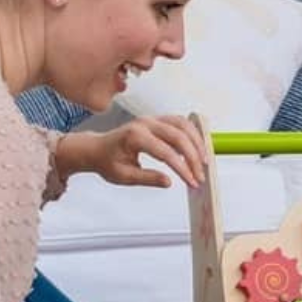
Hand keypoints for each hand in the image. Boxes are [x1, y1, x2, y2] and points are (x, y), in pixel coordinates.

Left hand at [56, 116, 206, 188]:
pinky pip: (179, 122)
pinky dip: (192, 134)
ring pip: (183, 125)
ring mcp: (152, 119)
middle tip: (201, 176)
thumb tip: (169, 181)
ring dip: (197, 143)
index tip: (192, 182)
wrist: (97, 149)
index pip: (166, 153)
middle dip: (194, 158)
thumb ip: (147, 178)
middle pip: (179, 137)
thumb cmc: (107, 161)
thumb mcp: (123, 176)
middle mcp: (145, 123)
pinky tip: (198, 148)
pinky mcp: (157, 120)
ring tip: (204, 161)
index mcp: (135, 137)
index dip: (183, 169)